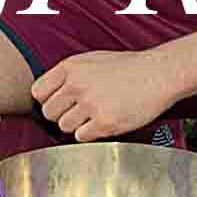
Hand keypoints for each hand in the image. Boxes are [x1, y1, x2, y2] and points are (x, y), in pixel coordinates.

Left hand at [30, 49, 182, 143]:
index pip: (38, 92)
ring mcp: (91, 104)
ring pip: (64, 126)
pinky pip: (81, 137)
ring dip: (76, 125)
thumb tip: (48, 94)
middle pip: (48, 113)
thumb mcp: (92, 60)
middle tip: (79, 112)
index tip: (59, 103)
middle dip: (61, 115)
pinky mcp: (105, 122)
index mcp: (71, 67)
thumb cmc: (128, 67)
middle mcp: (77, 84)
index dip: (47, 100)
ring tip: (94, 115)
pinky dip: (90, 133)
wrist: (159, 74)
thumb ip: (68, 75)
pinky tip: (103, 122)